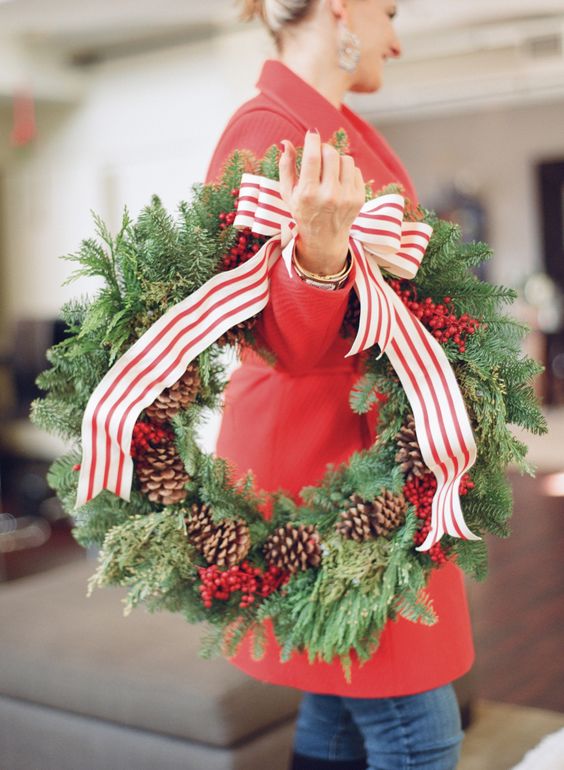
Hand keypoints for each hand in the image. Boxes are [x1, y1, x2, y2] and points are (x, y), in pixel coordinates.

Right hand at [279, 129, 365, 274]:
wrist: (324, 238)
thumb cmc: (303, 211)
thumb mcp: (288, 192)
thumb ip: (285, 166)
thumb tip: (285, 142)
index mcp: (308, 194)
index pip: (313, 157)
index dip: (312, 139)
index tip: (311, 133)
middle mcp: (329, 196)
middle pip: (331, 153)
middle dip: (324, 148)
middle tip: (319, 154)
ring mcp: (346, 198)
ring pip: (345, 159)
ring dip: (336, 159)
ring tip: (329, 170)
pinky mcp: (359, 198)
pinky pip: (355, 170)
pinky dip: (346, 170)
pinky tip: (338, 181)